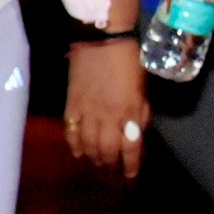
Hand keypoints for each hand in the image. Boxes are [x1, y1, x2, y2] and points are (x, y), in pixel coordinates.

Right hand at [63, 37, 149, 176]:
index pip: (130, 148)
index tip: (131, 174)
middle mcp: (107, 116)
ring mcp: (86, 111)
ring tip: (97, 164)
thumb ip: (139, 113)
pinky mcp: (71, 104)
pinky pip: (71, 131)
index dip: (131, 165)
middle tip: (112, 171)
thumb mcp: (142, 88)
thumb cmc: (129, 60)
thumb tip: (135, 133)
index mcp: (128, 111)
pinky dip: (74, 145)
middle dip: (110, 164)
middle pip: (107, 150)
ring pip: (88, 145)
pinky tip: (78, 152)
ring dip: (93, 158)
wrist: (101, 39)